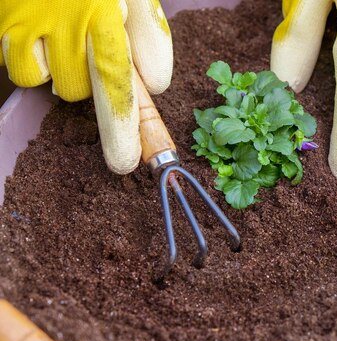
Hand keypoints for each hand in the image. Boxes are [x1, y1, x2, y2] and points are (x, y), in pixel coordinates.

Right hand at [0, 0, 172, 173]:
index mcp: (107, 11)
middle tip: (124, 162)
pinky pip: (27, 73)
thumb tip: (156, 84)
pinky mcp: (7, 28)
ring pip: (62, 86)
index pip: (121, 74)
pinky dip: (37, 66)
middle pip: (94, 89)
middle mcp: (70, 20)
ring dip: (73, 78)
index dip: (129, 121)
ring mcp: (33, 24)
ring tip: (74, 45)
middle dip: (115, 128)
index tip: (145, 158)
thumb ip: (148, 33)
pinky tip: (44, 41)